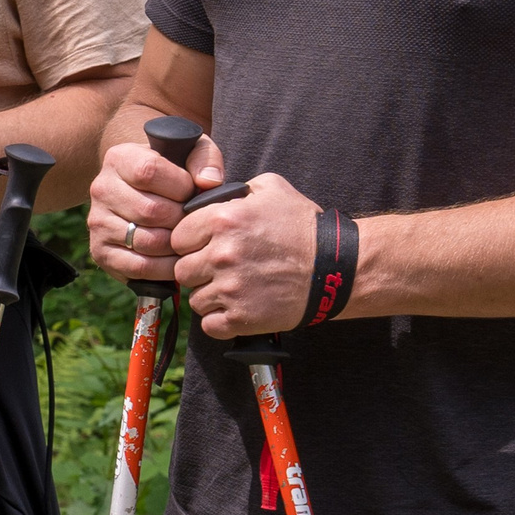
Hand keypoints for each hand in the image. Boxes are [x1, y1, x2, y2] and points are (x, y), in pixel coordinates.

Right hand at [87, 132, 223, 283]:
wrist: (135, 188)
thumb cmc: (171, 170)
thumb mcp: (188, 151)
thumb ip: (205, 158)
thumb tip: (209, 183)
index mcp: (119, 159)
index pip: (148, 172)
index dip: (180, 185)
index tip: (191, 191)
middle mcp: (102, 189)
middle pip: (150, 211)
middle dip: (181, 219)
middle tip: (193, 219)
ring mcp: (98, 222)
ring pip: (148, 242)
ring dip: (176, 245)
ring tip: (187, 237)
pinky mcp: (100, 251)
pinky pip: (140, 267)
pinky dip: (166, 268)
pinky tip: (176, 258)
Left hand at [173, 172, 319, 338]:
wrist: (337, 266)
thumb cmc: (304, 227)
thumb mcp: (271, 189)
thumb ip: (236, 189)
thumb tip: (214, 193)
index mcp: (222, 220)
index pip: (177, 238)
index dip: (190, 243)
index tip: (204, 247)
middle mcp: (221, 254)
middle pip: (182, 271)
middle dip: (197, 271)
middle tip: (218, 270)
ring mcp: (231, 288)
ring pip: (195, 299)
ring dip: (210, 296)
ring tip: (233, 289)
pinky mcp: (243, 317)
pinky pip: (210, 325)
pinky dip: (220, 321)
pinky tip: (236, 309)